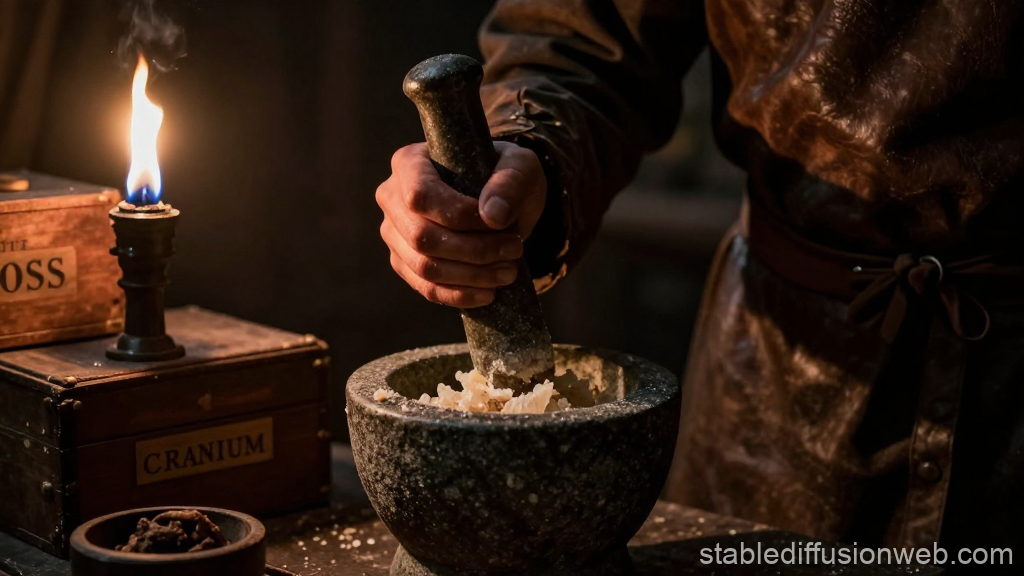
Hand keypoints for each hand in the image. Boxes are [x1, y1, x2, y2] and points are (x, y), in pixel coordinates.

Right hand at [376, 141, 546, 307]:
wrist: (499, 202)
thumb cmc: (504, 177)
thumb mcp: (519, 166)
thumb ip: (509, 183)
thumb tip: (493, 217)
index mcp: (409, 163)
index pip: (420, 196)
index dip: (459, 216)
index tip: (499, 223)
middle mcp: (392, 198)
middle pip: (421, 236)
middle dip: (473, 250)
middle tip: (514, 250)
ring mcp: (394, 234)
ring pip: (424, 266)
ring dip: (471, 275)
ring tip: (508, 271)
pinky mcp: (404, 263)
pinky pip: (425, 287)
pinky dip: (458, 295)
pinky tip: (488, 293)